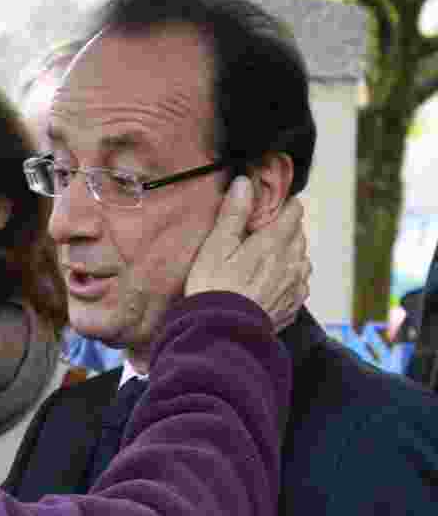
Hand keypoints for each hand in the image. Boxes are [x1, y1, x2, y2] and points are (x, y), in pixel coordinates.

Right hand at [186, 176, 310, 331]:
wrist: (222, 332)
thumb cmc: (214, 287)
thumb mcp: (216, 245)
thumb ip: (233, 213)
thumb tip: (245, 183)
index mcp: (274, 243)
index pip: (293, 211)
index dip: (282, 203)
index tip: (267, 204)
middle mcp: (292, 262)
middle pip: (298, 234)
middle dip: (284, 228)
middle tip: (261, 230)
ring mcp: (295, 286)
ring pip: (301, 259)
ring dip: (289, 253)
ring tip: (266, 257)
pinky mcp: (293, 306)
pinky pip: (299, 283)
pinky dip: (289, 276)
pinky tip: (272, 281)